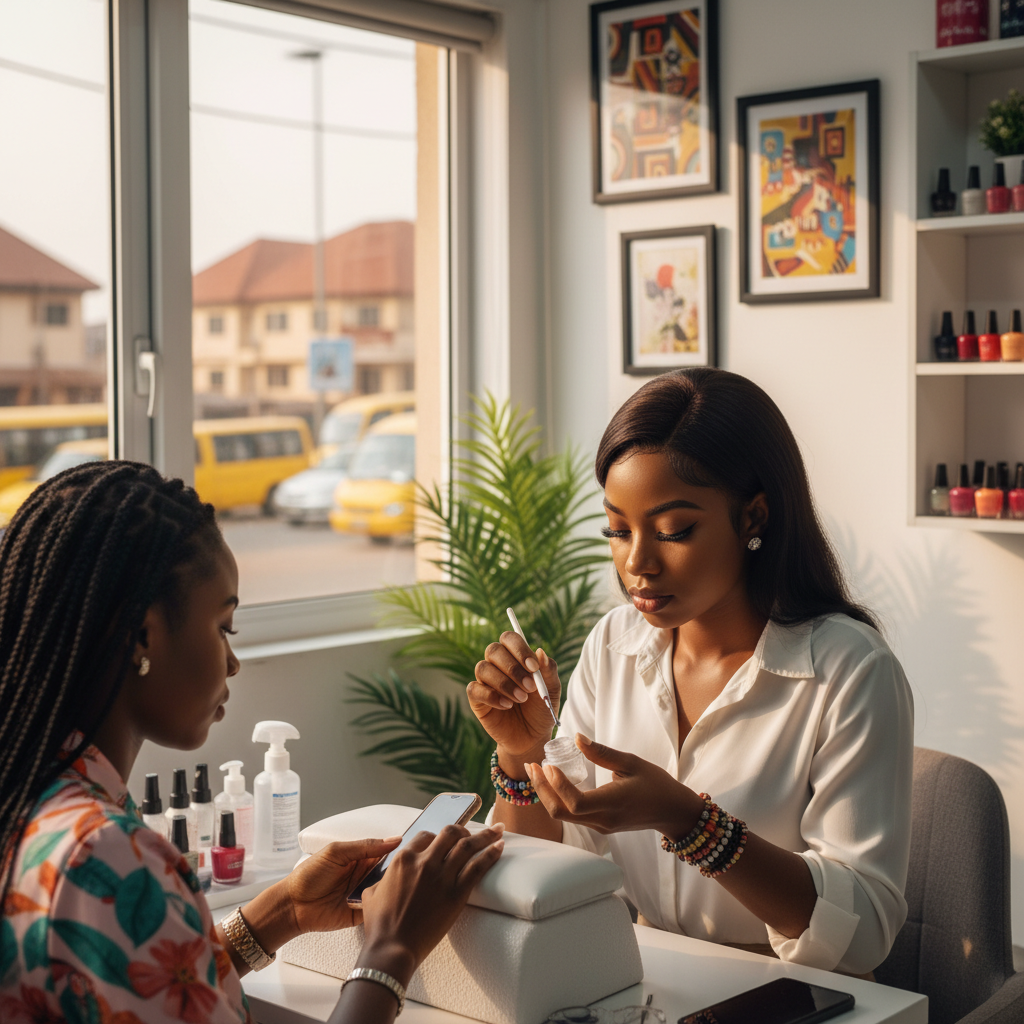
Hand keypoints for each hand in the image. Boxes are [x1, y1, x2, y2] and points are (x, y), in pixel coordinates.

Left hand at [230, 838, 401, 975]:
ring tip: (411, 885)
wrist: (292, 905)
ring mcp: (364, 896)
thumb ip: (365, 846)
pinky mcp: (361, 915)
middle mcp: (365, 876)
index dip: (400, 851)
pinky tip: (395, 903)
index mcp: (360, 858)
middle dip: (402, 871)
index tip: (418, 847)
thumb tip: (394, 840)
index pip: (386, 852)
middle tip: (417, 868)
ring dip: (395, 889)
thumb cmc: (310, 875)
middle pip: (390, 872)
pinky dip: (386, 907)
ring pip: (387, 891)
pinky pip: (378, 910)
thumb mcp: (337, 852)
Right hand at [359, 824, 504, 979]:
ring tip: (498, 830)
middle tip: (473, 833)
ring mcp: (442, 876)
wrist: (393, 948)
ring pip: (468, 845)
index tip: (446, 840)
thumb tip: (386, 877)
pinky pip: (478, 867)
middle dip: (463, 830)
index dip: (437, 836)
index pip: (426, 835)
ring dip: (485, 835)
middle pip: (450, 833)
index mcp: (404, 858)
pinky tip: (500, 846)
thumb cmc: (380, 925)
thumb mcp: (372, 892)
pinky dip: (491, 853)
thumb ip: (383, 878)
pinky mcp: (457, 893)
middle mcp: (425, 861)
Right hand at [468, 632, 560, 756]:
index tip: (533, 667)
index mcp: (515, 657)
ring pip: (483, 668)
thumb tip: (540, 650)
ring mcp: (485, 681)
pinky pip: (474, 688)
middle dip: (512, 668)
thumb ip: (548, 670)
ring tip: (521, 699)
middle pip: (493, 650)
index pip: (509, 638)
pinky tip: (506, 706)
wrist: (532, 737)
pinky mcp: (477, 699)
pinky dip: (492, 696)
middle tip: (530, 687)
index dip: (519, 649)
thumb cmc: (541, 709)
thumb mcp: (551, 690)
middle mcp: (497, 665)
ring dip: (504, 683)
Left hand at [527, 734, 703, 838]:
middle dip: (542, 789)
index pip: (575, 803)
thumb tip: (577, 737)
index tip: (548, 764)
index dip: (558, 785)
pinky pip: (571, 816)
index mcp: (613, 804)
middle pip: (561, 813)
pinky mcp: (599, 826)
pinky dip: (557, 798)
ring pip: (563, 816)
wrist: (672, 812)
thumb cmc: (656, 784)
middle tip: (532, 765)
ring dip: (546, 793)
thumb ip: (602, 753)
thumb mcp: (632, 763)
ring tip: (537, 770)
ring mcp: (600, 826)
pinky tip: (553, 781)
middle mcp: (603, 820)